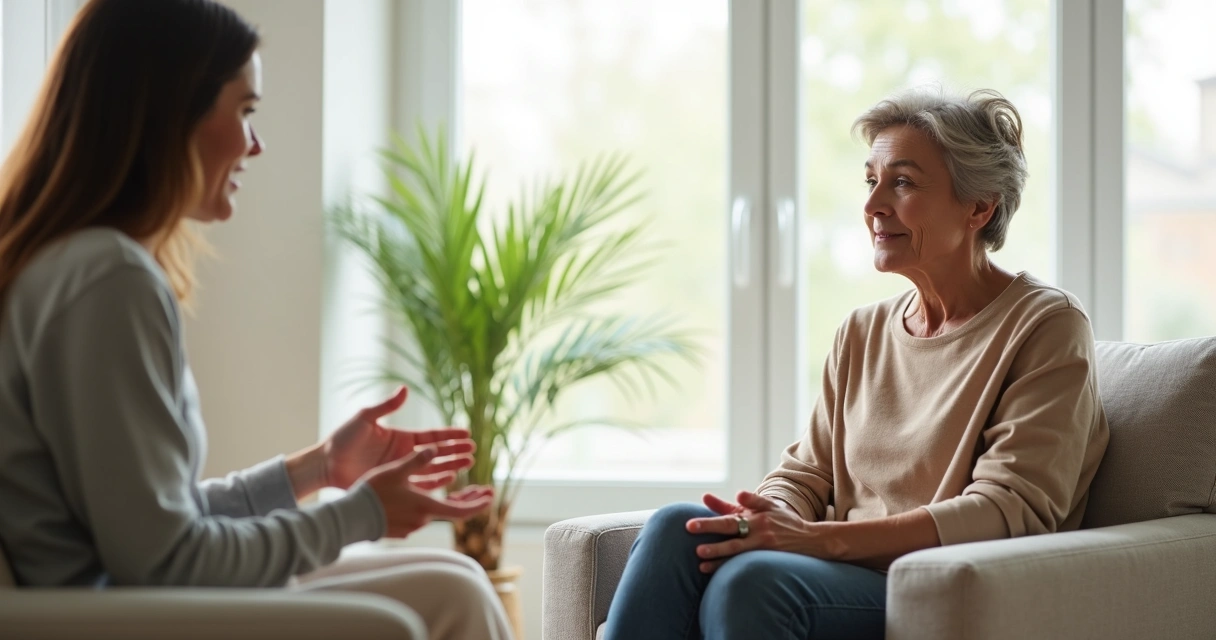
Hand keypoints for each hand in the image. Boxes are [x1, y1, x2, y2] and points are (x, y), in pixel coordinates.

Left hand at [324, 387, 475, 489]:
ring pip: (432, 469)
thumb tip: (405, 389)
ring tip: (467, 465)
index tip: (467, 434)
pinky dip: (435, 483)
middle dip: (455, 451)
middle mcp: (404, 454)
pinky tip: (449, 481)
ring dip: (450, 466)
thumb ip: (386, 406)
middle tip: (473, 452)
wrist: (326, 464)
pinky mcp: (393, 484)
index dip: (449, 435)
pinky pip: (419, 485)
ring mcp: (400, 470)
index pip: (432, 436)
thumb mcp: (365, 418)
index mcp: (401, 437)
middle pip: (437, 453)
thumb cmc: (343, 439)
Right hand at [363, 447, 495, 537]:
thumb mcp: (395, 471)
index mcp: (426, 507)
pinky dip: (435, 504)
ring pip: (438, 512)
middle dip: (472, 500)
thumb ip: (417, 460)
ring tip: (464, 489)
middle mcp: (422, 519)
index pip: (461, 510)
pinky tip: (432, 496)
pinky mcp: (401, 527)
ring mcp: (411, 526)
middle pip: (454, 512)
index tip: (490, 495)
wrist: (349, 518)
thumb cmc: (372, 493)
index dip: (478, 503)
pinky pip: (424, 514)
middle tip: (486, 491)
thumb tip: (436, 448)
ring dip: (453, 500)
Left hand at [686, 490, 831, 572]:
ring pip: (738, 555)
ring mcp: (763, 549)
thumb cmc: (783, 520)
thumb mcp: (768, 506)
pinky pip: (744, 564)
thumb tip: (736, 492)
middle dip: (713, 542)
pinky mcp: (767, 560)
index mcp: (756, 518)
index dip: (710, 522)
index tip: (690, 524)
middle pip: (732, 537)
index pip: (729, 519)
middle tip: (695, 545)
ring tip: (700, 563)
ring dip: (719, 560)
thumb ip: (749, 499)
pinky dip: (728, 568)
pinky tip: (713, 572)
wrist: (810, 539)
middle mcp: (759, 533)